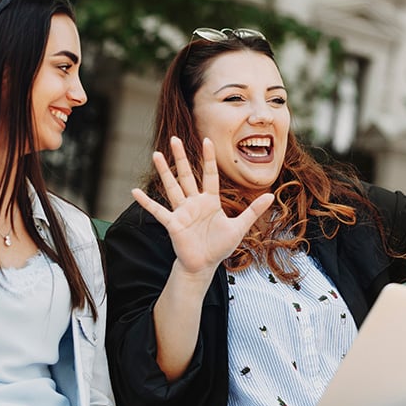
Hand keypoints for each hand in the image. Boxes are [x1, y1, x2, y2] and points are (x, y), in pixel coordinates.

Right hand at [131, 137, 273, 277]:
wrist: (204, 265)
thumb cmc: (219, 247)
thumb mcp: (239, 227)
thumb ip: (253, 211)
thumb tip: (271, 196)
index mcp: (210, 201)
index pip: (209, 175)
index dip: (208, 158)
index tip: (206, 141)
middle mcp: (194, 203)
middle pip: (186, 175)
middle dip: (181, 157)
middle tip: (174, 139)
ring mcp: (182, 212)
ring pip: (172, 187)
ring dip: (163, 171)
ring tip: (156, 155)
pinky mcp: (173, 224)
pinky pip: (158, 211)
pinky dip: (146, 202)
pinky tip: (134, 191)